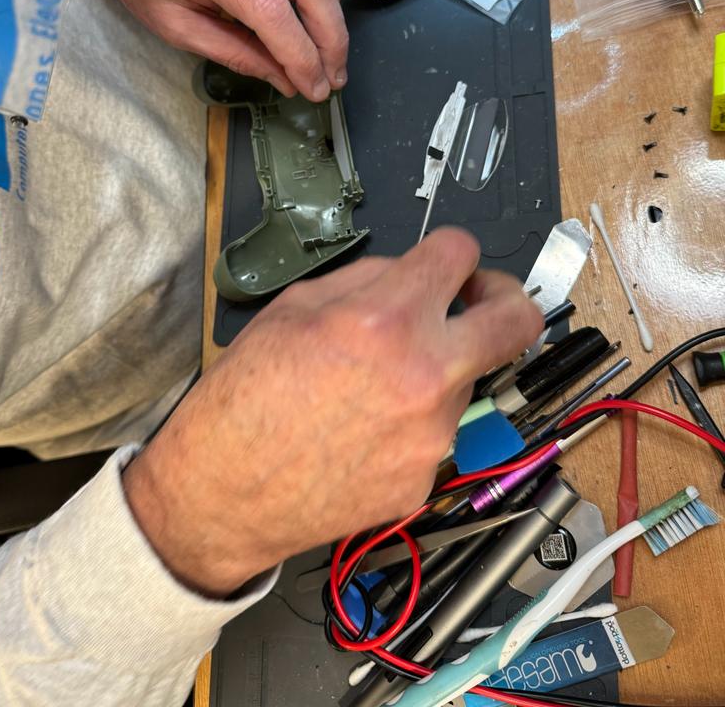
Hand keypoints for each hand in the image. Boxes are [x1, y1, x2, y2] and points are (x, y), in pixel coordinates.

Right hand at [123, 229, 542, 597]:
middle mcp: (425, 375)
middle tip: (480, 299)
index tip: (449, 261)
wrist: (223, 491)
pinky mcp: (425, 479)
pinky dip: (412, 420)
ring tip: (372, 387)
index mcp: (386, 319)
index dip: (454, 250)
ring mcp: (433, 434)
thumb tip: (412, 274)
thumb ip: (367, 281)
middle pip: (518, 320)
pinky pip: (436, 431)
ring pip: (464, 378)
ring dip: (437, 368)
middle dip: (506, 296)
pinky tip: (363, 431)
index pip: (461, 255)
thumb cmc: (244, 392)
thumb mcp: (294, 306)